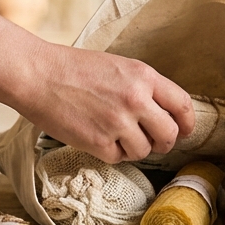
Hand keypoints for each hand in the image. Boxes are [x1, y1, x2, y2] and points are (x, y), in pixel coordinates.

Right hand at [14, 42, 195, 163]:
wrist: (37, 75)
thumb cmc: (74, 68)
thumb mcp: (118, 67)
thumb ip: (143, 87)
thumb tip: (163, 112)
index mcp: (144, 76)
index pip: (182, 104)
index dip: (187, 122)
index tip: (185, 130)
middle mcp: (136, 100)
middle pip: (170, 134)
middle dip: (164, 142)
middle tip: (153, 141)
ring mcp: (118, 123)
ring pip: (145, 150)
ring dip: (135, 148)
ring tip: (116, 134)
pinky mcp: (99, 143)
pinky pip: (119, 158)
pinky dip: (111, 152)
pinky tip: (98, 137)